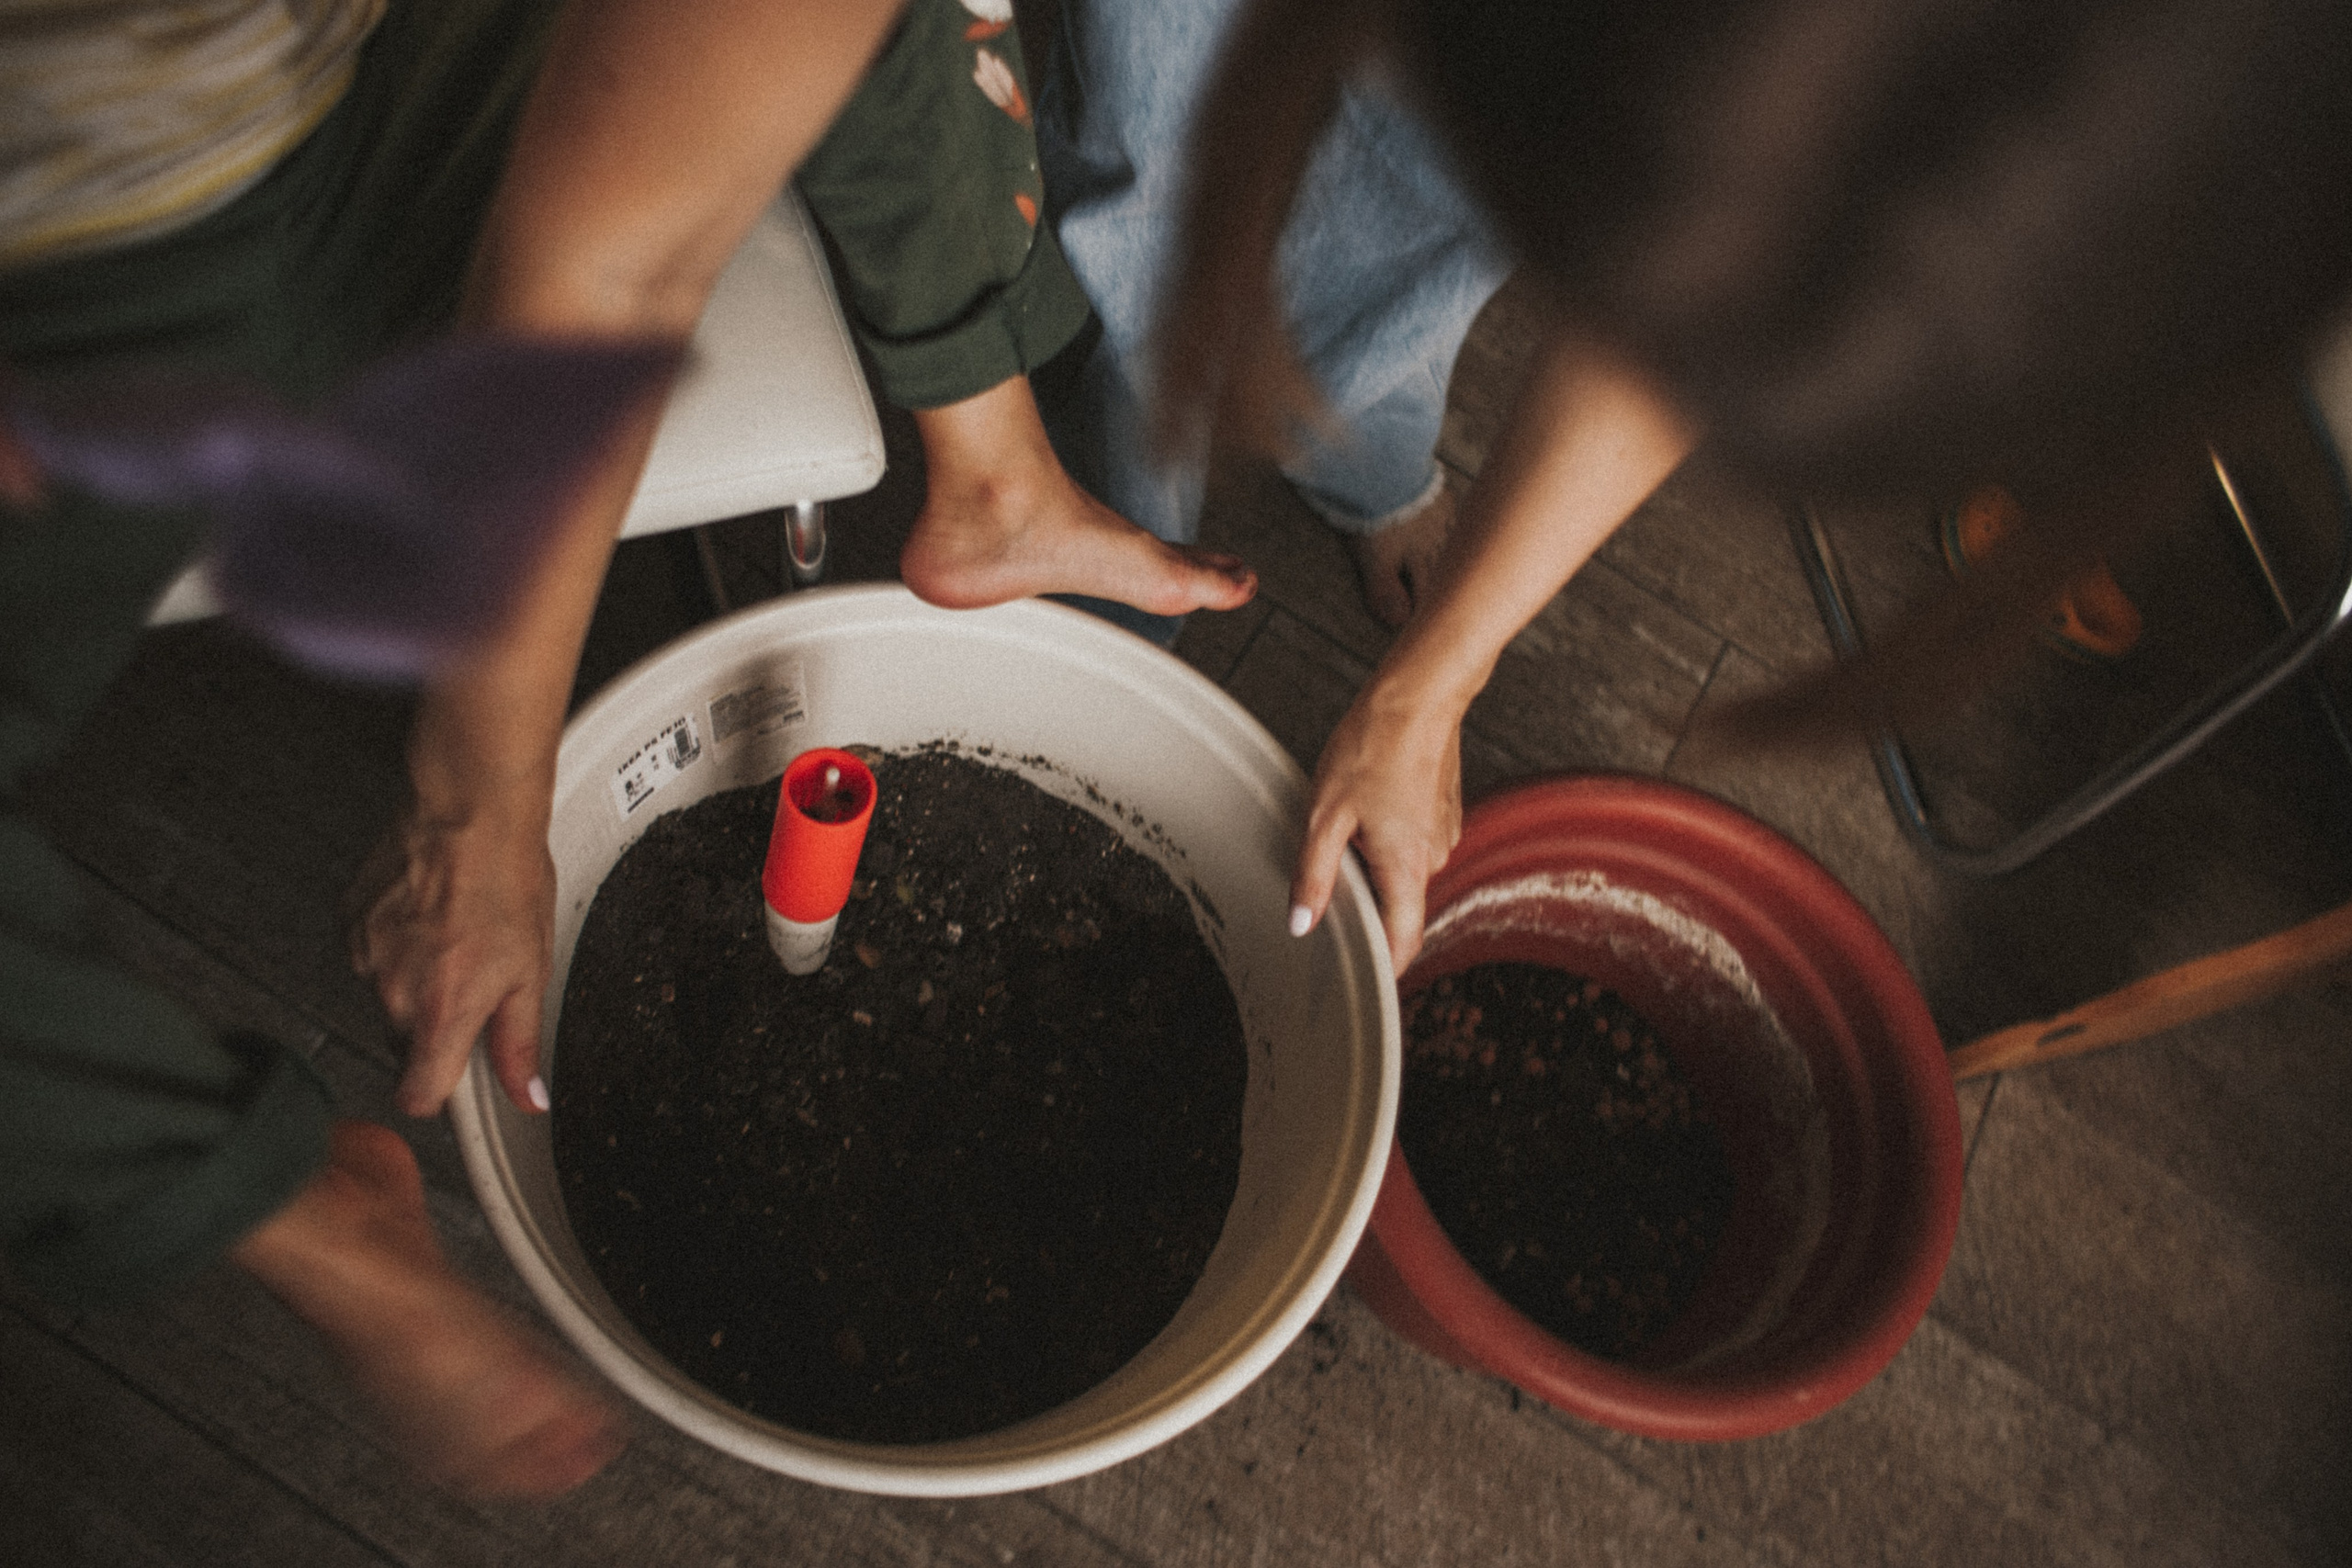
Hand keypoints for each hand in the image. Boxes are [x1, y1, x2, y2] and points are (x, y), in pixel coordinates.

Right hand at [351, 799, 555, 1118]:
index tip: (453, 1078)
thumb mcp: (530, 972)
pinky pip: (371, 957)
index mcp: (441, 1013)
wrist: (468, 812)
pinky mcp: (349, 924)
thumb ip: (520, 1044)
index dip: (437, 1094)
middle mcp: (394, 992)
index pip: (417, 1096)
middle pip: (407, 1042)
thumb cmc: (506, 880)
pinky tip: (427, 915)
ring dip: (416, 980)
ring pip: (388, 996)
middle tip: (472, 978)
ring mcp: (365, 957)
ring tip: (453, 935)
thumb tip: (527, 1096)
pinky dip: (396, 946)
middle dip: (437, 1024)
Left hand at [1289, 675, 1468, 973]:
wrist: (1418, 695)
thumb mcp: (1326, 815)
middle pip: (1397, 904)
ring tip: (1347, 821)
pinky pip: (1411, 843)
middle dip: (1364, 897)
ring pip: (1402, 870)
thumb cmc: (1375, 744)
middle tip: (1329, 871)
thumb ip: (1314, 875)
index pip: (1403, 941)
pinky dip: (1388, 836)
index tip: (1363, 978)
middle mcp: (1432, 857)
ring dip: (1373, 861)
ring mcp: (1442, 834)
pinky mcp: (1442, 812)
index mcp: (1406, 867)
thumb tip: (1303, 921)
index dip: (1385, 968)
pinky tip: (1368, 804)